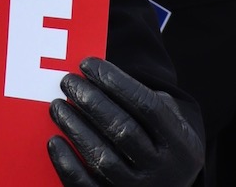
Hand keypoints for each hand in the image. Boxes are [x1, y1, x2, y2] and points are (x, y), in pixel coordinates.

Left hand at [47, 57, 203, 185]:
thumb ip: (143, 97)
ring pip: (103, 159)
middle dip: (91, 101)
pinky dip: (67, 164)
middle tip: (67, 81)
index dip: (116, 82)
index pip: (148, 107)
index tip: (87, 64)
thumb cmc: (156, 140)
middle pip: (123, 130)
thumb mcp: (168, 120)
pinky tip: (54, 141)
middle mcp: (164, 172)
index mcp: (181, 146)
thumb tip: (96, 74)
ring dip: (75, 128)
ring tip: (57, 105)